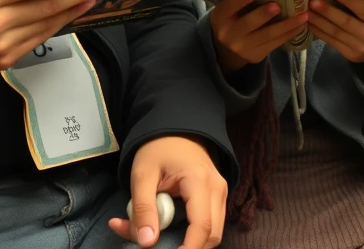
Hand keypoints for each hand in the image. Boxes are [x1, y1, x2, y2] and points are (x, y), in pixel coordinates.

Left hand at [108, 136, 226, 248]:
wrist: (173, 127)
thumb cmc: (157, 148)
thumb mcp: (142, 175)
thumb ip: (143, 208)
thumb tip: (147, 243)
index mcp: (199, 180)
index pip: (202, 227)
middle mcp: (217, 187)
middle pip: (212, 235)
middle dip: (190, 248)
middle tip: (161, 247)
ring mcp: (221, 191)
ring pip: (213, 232)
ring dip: (190, 242)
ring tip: (161, 236)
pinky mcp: (217, 195)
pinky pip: (210, 223)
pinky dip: (192, 234)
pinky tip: (171, 228)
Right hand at [209, 0, 307, 73]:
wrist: (226, 49)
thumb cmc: (231, 19)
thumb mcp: (228, 10)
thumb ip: (239, 0)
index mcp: (221, 17)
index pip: (228, 7)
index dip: (239, 0)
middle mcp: (230, 34)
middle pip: (248, 24)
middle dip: (264, 15)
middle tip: (277, 6)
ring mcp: (244, 47)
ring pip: (268, 35)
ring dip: (287, 25)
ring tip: (302, 16)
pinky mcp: (257, 55)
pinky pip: (275, 44)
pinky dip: (289, 34)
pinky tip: (301, 26)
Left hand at [307, 0, 363, 68]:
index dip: (349, 1)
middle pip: (346, 23)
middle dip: (327, 12)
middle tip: (312, 1)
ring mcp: (360, 48)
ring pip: (336, 34)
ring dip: (318, 22)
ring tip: (305, 12)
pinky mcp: (350, 56)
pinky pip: (332, 43)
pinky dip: (319, 32)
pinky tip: (309, 23)